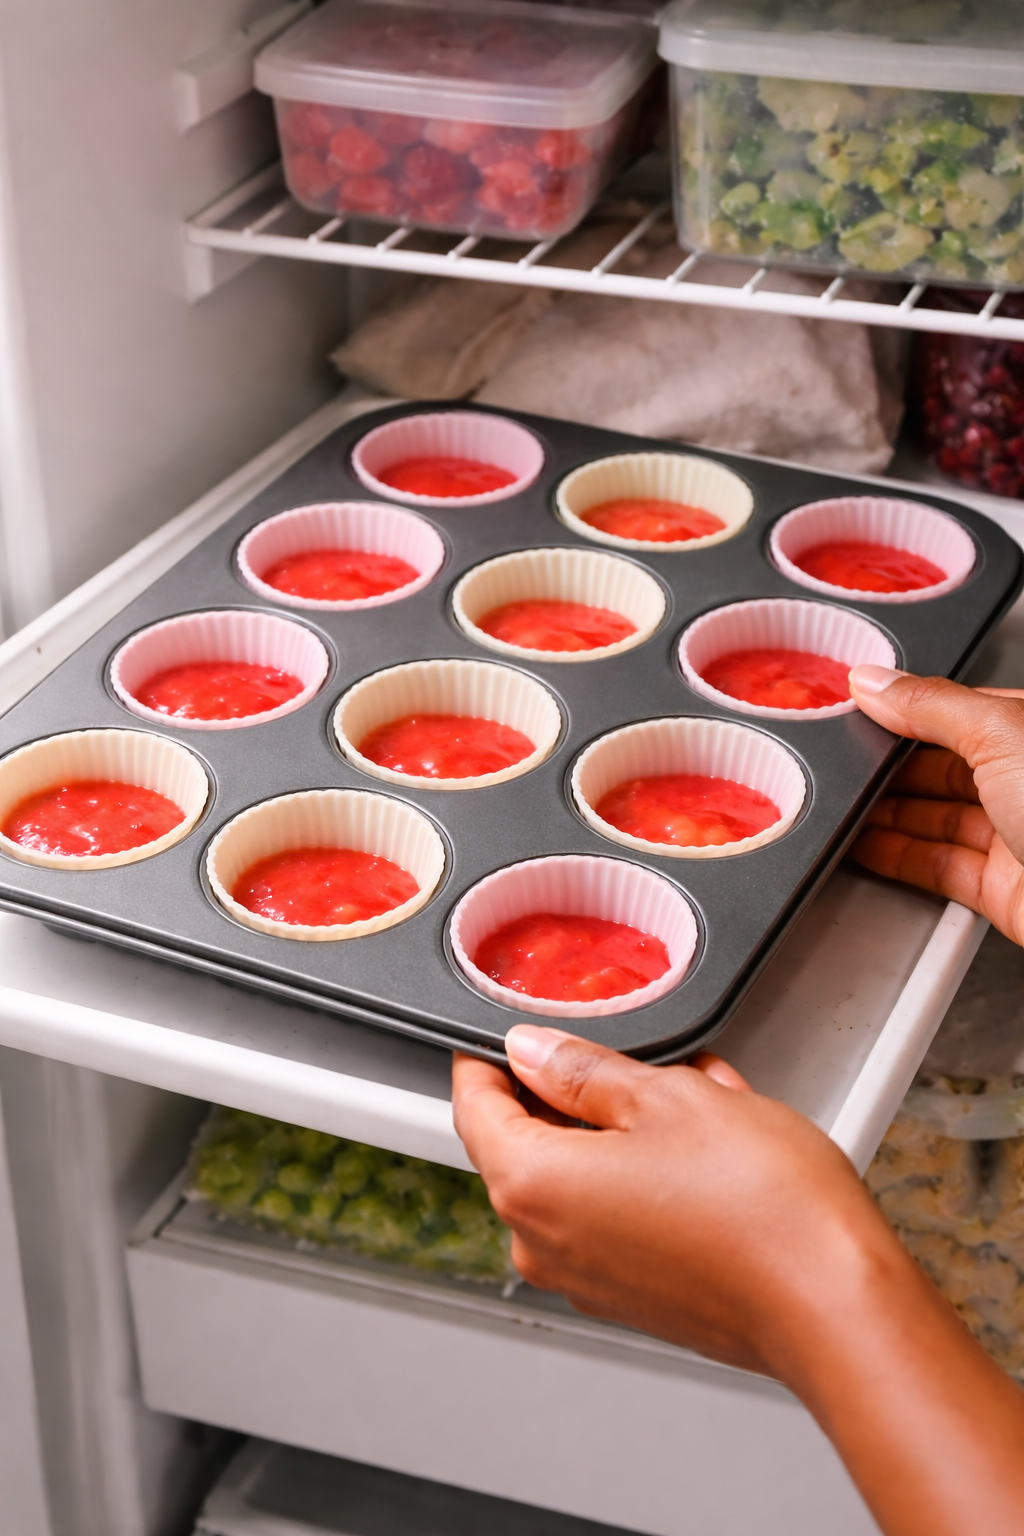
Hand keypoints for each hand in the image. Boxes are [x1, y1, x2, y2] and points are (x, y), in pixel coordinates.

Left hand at [453, 1029, 1023, 1535]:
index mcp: (532, 1186)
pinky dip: (646, 1173)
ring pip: (581, 1175)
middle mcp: (544, 1244)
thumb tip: (532, 1050)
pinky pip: (614, 1212)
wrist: (836, 1307)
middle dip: (576, 1092)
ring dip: (624, 1129)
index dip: (486, 1060)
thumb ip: (582, 1069)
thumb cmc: (764, 1209)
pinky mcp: (631, 1294)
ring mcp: (587, 1277)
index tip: (506, 1033)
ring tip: (697, 1099)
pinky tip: (708, 1148)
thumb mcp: (668, 1096)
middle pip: (526, 1143)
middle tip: (633, 1058)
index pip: (472, 1107)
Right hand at [848, 667, 1023, 943]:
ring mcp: (1019, 836)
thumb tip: (876, 682)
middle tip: (838, 761)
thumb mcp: (1003, 734)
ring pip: (938, 817)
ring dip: (887, 813)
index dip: (907, 709)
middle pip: (944, 766)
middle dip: (891, 765)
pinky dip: (897, 857)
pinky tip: (865, 846)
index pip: (959, 710)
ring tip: (840, 804)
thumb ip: (931, 706)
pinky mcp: (1004, 889)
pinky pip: (938, 867)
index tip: (856, 709)